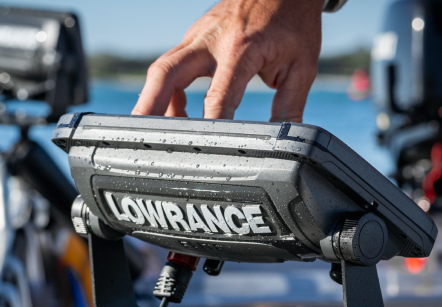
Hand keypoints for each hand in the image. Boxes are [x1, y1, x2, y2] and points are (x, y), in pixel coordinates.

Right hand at [132, 0, 321, 121]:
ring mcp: (197, 36)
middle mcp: (211, 40)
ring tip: (146, 132)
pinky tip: (176, 113)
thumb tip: (284, 139)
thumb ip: (290, 104)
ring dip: (149, 101)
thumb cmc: (293, 22)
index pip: (218, 94)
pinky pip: (169, 67)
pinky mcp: (192, 38)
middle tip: (140, 136)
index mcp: (242, 48)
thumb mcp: (302, 64)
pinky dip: (166, 93)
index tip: (205, 149)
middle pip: (167, 73)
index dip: (210, 125)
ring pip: (161, 68)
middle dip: (150, 107)